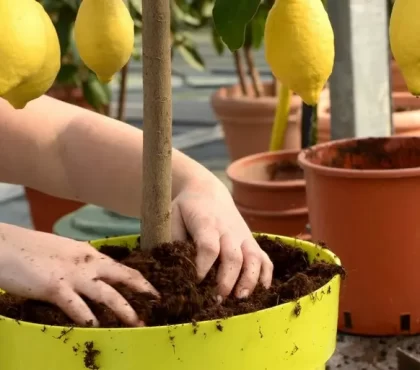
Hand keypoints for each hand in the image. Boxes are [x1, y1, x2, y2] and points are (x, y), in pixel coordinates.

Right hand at [0, 223, 157, 326]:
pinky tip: (97, 328)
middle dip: (142, 289)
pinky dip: (88, 318)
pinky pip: (76, 306)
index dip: (138, 278)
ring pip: (107, 294)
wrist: (6, 245)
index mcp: (89, 253)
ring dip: (124, 310)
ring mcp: (72, 276)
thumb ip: (80, 263)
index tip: (151, 289)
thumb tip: (92, 274)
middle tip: (158, 301)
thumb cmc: (32, 249)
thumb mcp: (64, 251)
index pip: (120, 267)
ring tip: (138, 323)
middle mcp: (87, 263)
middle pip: (123, 276)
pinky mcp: (54, 288)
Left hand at [171, 176, 273, 300]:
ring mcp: (243, 235)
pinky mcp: (251, 240)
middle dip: (226, 281)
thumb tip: (175, 268)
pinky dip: (266, 275)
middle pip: (233, 257)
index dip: (203, 268)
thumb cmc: (186, 208)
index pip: (209, 247)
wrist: (206, 190)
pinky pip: (264, 258)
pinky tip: (261, 292)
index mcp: (206, 223)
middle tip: (217, 301)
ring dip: (249, 280)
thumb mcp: (172, 217)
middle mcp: (228, 230)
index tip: (195, 284)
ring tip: (241, 299)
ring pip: (253, 258)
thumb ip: (174, 239)